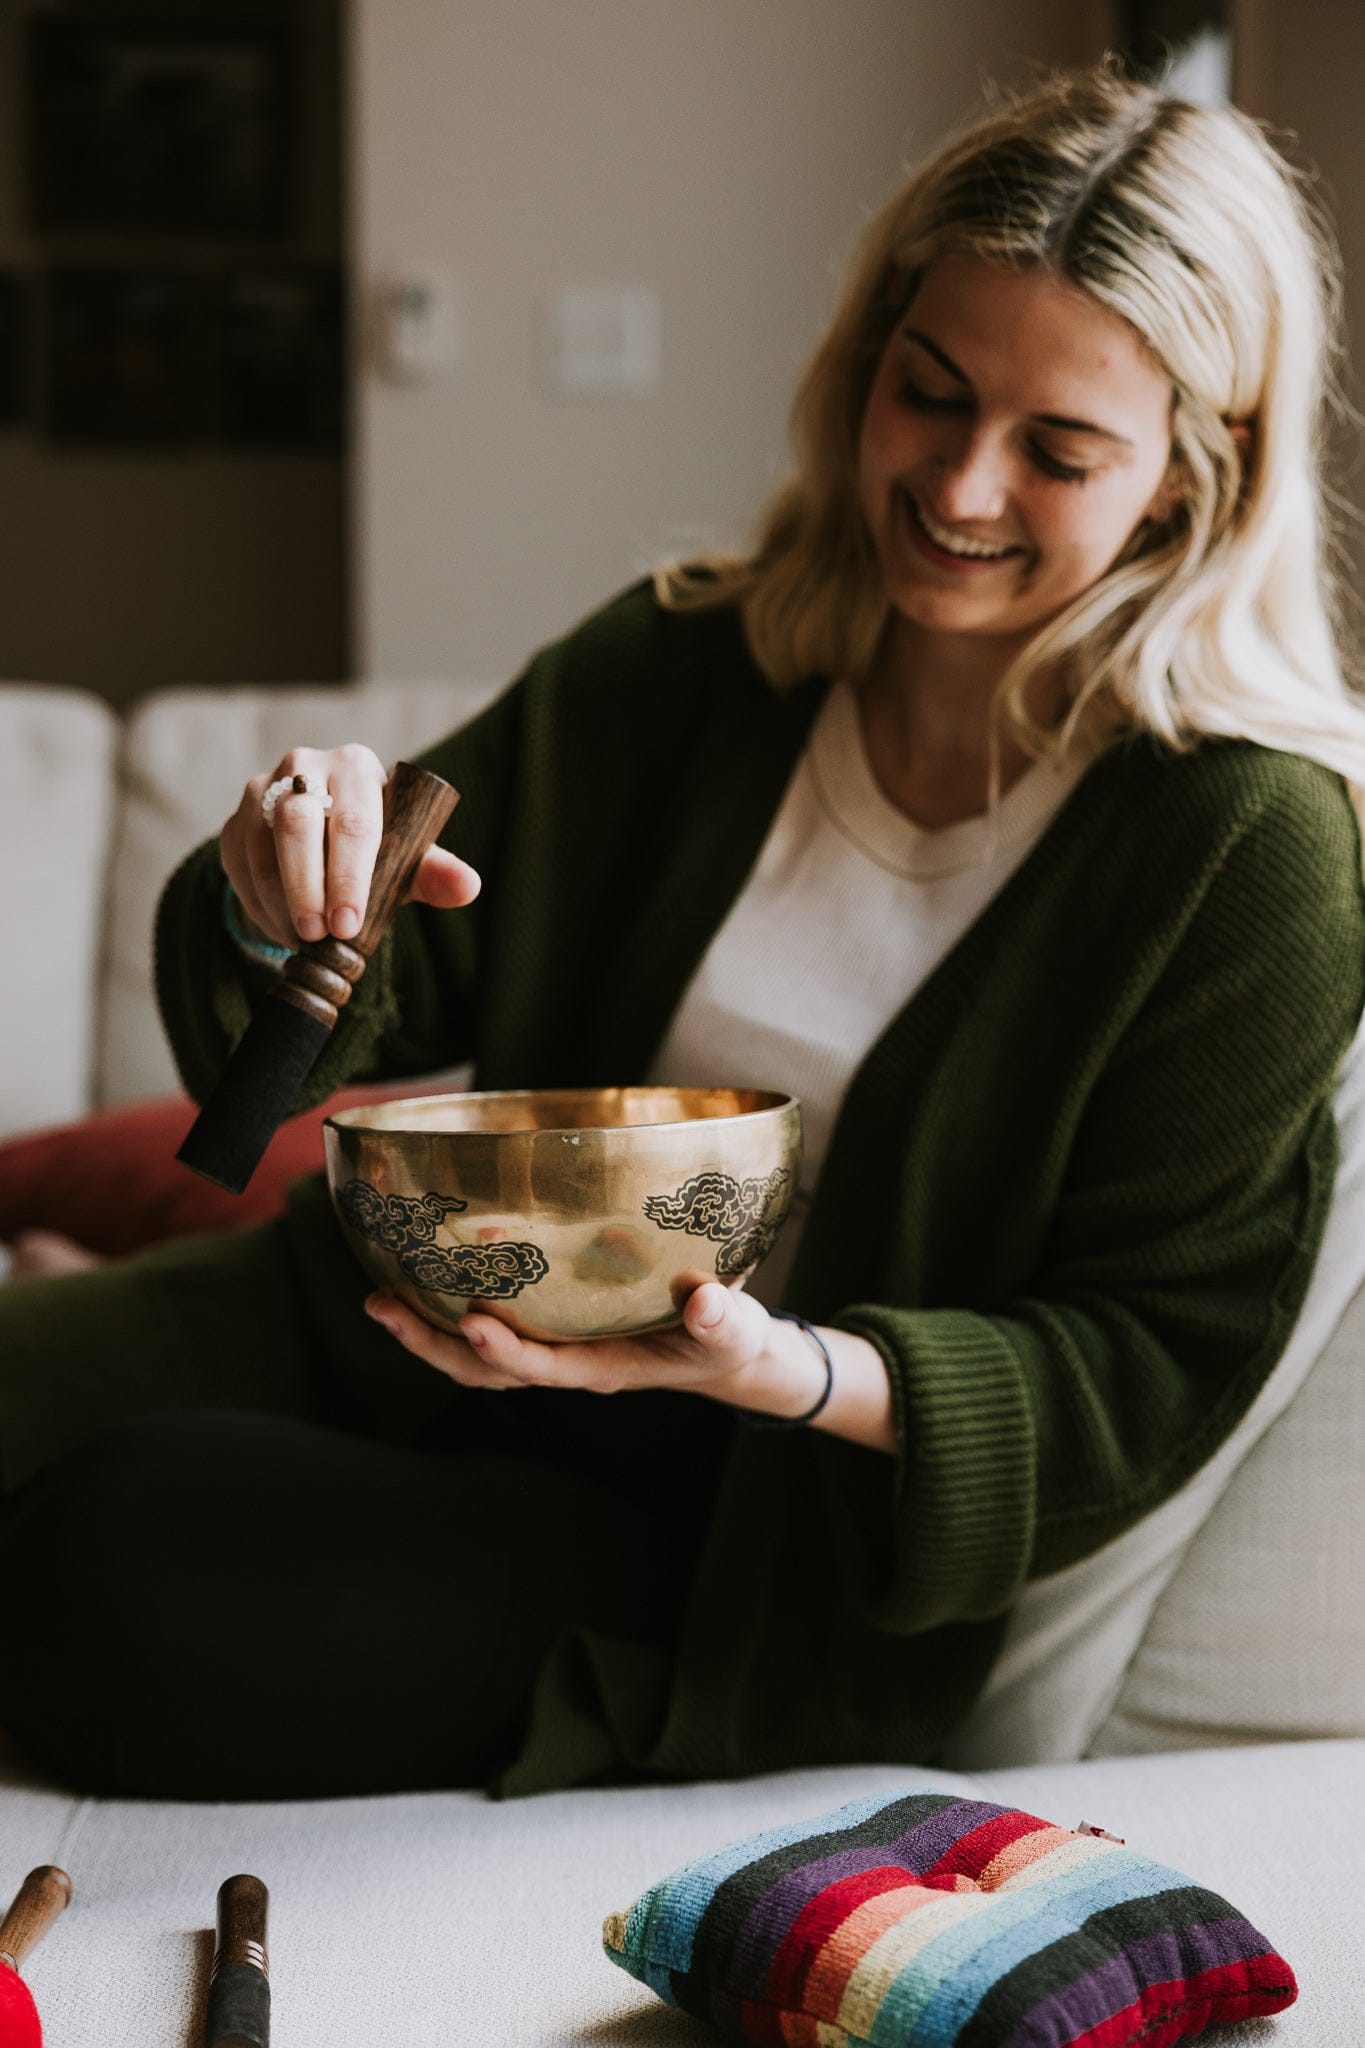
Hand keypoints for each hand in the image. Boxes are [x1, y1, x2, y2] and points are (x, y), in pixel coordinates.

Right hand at [220, 743, 480, 951]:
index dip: (350, 877)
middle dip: (306, 888)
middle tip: (317, 936)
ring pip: (261, 848)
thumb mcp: (406, 855)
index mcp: (356, 768)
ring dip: (280, 903)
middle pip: (297, 825)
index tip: (349, 924)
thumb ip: (434, 871)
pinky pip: (238, 865)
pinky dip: (259, 905)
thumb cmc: (377, 842)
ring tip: (303, 941)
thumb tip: (468, 887)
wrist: (325, 830)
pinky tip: (282, 929)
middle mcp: (304, 766)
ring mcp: (261, 788)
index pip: (353, 821)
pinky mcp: (235, 819)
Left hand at [362, 1275, 785, 1401]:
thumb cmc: (724, 1339)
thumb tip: (706, 1304)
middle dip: (432, 1344)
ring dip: (425, 1332)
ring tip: (378, 1300)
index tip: (472, 1322)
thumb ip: (722, 1318)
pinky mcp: (550, 1328)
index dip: (505, 1350)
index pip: (542, 1367)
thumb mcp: (733, 1331)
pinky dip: (448, 1312)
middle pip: (484, 1370)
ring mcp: (552, 1348)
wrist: (720, 1349)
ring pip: (475, 1356)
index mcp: (602, 1368)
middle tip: (382, 1307)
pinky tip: (421, 1280)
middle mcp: (565, 1362)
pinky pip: (489, 1327)